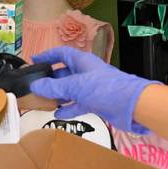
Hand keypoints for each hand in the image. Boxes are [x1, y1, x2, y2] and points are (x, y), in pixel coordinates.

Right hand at [29, 46, 157, 133]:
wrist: (131, 105)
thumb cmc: (108, 89)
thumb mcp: (76, 86)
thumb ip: (55, 87)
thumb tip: (36, 85)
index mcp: (82, 61)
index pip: (62, 54)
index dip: (48, 56)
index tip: (35, 61)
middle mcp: (86, 72)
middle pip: (65, 73)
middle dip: (51, 80)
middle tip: (37, 86)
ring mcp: (92, 87)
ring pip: (70, 90)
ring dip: (58, 95)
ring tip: (45, 101)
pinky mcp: (96, 102)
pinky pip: (78, 104)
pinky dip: (69, 108)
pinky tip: (59, 114)